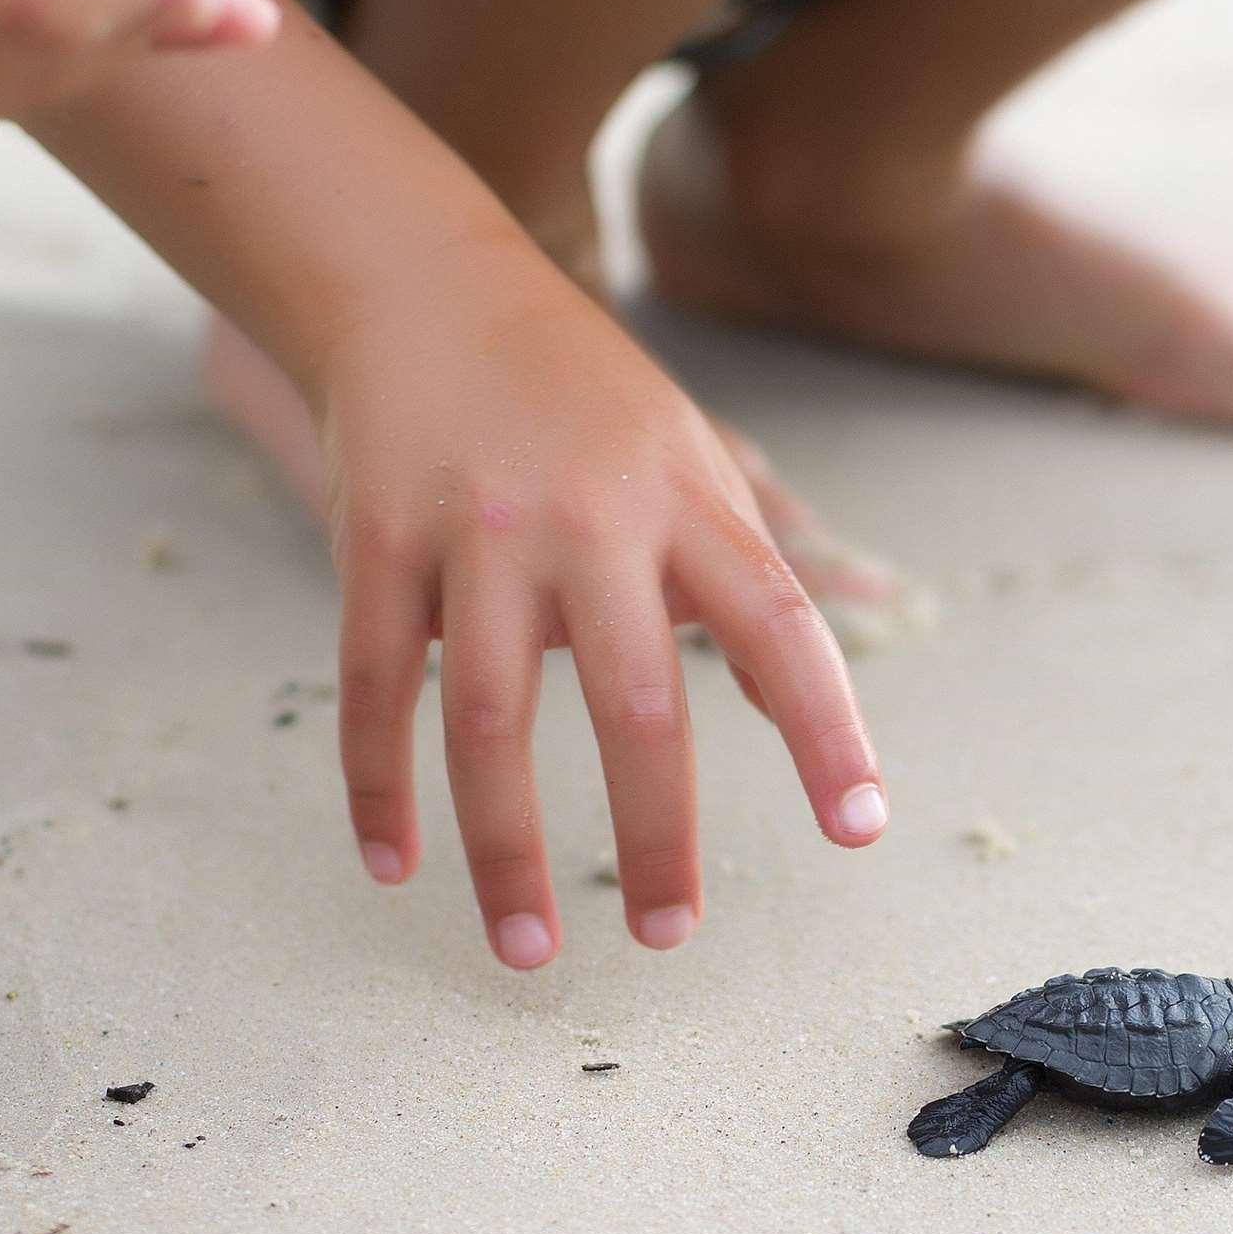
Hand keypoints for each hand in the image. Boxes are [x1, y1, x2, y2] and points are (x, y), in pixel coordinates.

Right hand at [313, 242, 889, 967]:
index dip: (827, 731)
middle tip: (668, 935)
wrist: (423, 281)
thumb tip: (808, 697)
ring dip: (507, 852)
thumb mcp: (691, 459)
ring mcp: (476, 533)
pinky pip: (373, 688)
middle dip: (655, 835)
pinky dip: (379, 788)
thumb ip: (749, 574)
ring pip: (487, 723)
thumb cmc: (582, 397)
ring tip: (526, 953)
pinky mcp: (377, 541)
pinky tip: (394, 868)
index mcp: (687, 505)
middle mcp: (589, 522)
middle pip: (634, 705)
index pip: (781, 629)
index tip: (859, 828)